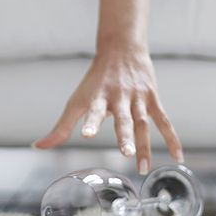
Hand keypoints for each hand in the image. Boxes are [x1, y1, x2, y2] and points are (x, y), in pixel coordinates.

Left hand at [32, 46, 183, 173]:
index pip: (93, 111)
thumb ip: (60, 128)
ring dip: (144, 144)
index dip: (91, 122)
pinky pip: (164, 122)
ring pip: (143, 123)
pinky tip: (177, 157)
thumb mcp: (76, 102)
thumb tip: (37, 147)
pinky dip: (172, 139)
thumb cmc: (95, 81)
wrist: (122, 50)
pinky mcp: (152, 99)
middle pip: (123, 119)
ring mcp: (138, 99)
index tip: (87, 134)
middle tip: (126, 153)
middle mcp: (119, 98)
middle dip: (124, 136)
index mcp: (98, 98)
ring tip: (142, 166)